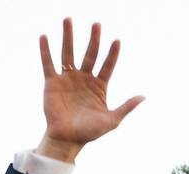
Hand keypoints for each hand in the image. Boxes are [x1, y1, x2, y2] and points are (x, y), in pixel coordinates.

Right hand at [35, 19, 144, 161]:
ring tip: (68, 19)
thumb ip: (126, 107)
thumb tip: (143, 97)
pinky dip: (45, 51)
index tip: (117, 40)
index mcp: (99, 86)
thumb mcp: (112, 120)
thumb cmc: (90, 132)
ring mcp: (68, 79)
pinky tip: (44, 37)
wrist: (68, 139)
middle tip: (97, 24)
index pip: (107, 65)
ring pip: (68, 53)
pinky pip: (48, 64)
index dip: (112, 54)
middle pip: (90, 54)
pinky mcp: (52, 83)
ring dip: (69, 36)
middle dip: (94, 39)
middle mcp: (84, 79)